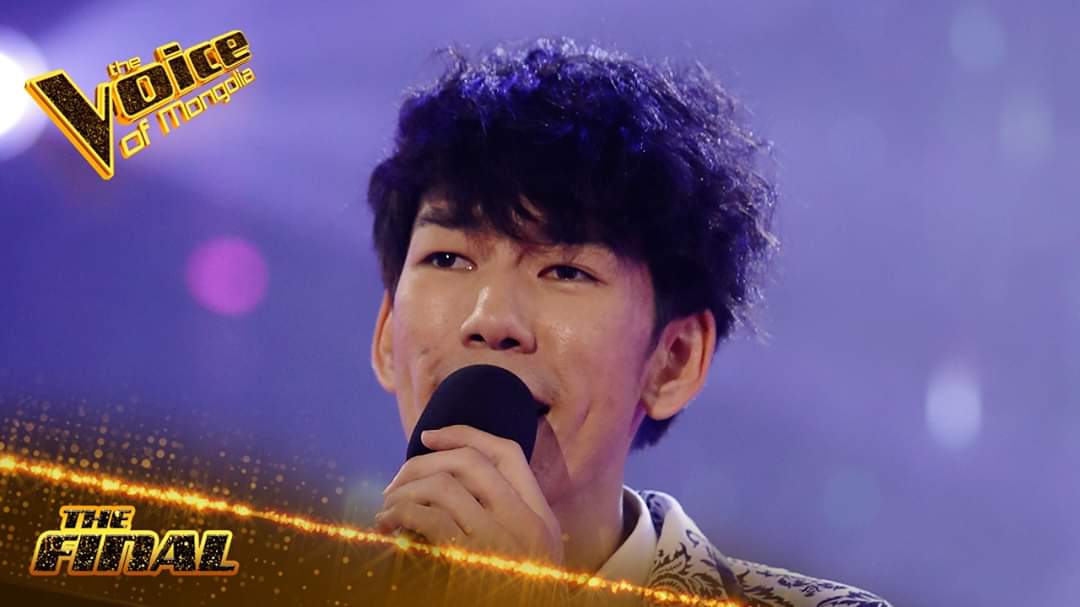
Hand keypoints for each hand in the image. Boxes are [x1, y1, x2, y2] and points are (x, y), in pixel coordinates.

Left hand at [374, 424, 563, 566]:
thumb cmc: (509, 595)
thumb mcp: (520, 561)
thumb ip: (499, 524)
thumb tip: (443, 488)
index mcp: (541, 519)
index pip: (508, 453)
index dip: (466, 434)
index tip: (428, 436)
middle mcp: (526, 524)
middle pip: (471, 462)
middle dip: (423, 463)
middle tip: (395, 482)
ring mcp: (501, 543)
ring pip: (444, 487)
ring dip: (405, 491)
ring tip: (386, 508)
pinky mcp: (471, 562)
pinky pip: (429, 517)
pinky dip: (399, 513)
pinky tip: (386, 525)